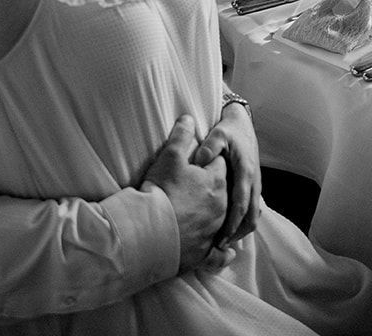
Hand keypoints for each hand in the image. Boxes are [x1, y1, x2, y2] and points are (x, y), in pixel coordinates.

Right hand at [141, 115, 231, 272]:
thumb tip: (189, 117)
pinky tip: (222, 252)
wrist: (147, 234)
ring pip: (222, 221)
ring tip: (209, 216)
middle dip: (216, 189)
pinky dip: (220, 252)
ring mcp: (213, 230)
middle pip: (224, 193)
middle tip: (202, 188)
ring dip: (218, 217)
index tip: (203, 161)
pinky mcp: (203, 252)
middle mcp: (221, 206)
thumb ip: (182, 135)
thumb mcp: (170, 157)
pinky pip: (217, 253)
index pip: (220, 164)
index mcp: (217, 181)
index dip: (211, 161)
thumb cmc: (160, 192)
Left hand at [194, 100, 260, 248]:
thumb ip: (211, 146)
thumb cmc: (228, 130)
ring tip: (222, 242)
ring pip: (253, 214)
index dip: (233, 223)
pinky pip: (251, 209)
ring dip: (241, 229)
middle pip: (251, 215)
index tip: (221, 238)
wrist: (241, 122)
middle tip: (219, 247)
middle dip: (238, 233)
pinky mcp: (252, 185)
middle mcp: (253, 180)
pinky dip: (242, 221)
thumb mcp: (219, 133)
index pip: (241, 203)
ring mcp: (255, 184)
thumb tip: (200, 160)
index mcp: (245, 171)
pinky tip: (228, 228)